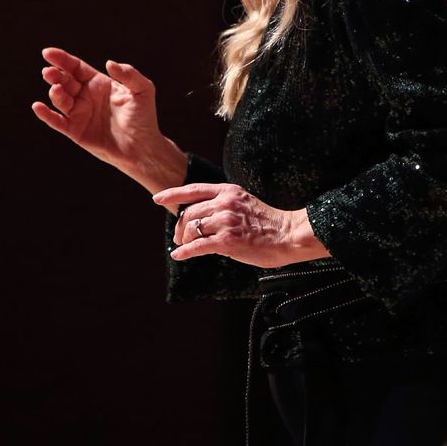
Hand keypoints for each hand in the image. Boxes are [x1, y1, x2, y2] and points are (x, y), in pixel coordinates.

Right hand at [33, 47, 186, 192]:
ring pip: (60, 100)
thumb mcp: (143, 90)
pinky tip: (38, 107)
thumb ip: (128, 74)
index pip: (76, 67)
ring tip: (57, 90)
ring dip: (55, 93)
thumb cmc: (144, 118)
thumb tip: (109, 63)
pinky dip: (46, 115)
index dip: (62, 59)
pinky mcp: (75, 131)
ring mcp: (79, 114)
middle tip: (48, 72)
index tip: (48, 53)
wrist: (143, 148)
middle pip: (64, 81)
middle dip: (55, 75)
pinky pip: (57, 122)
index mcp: (98, 83)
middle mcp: (86, 96)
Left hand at [153, 183, 327, 267]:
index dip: (172, 194)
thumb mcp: (245, 204)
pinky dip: (185, 252)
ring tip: (183, 245)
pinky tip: (179, 255)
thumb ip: (225, 205)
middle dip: (180, 226)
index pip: (193, 189)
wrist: (289, 235)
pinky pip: (198, 246)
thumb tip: (204, 217)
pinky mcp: (227, 241)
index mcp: (228, 191)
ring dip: (183, 238)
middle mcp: (225, 203)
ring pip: (192, 228)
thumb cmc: (269, 223)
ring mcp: (225, 221)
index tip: (158, 199)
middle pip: (189, 212)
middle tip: (179, 236)